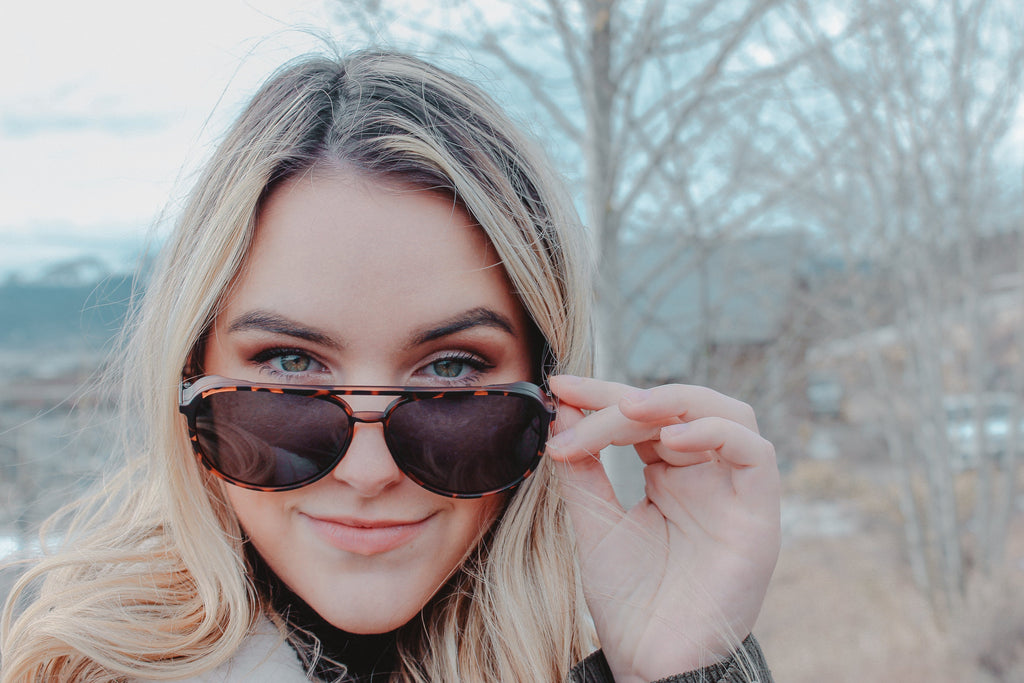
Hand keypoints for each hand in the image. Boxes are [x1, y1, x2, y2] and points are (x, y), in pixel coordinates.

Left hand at [545, 375, 779, 682]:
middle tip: (576, 399)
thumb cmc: (629, 602)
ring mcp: (735, 492)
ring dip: (674, 401)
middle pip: (679, 406)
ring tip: (625, 408)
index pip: (642, 416)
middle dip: (624, 396)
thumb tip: (562, 410)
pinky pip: (754, 453)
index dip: (601, 396)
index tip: (558, 386)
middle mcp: (706, 475)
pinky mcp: (759, 515)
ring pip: (726, 413)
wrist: (652, 663)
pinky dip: (715, 433)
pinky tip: (667, 441)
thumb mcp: (595, 523)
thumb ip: (582, 469)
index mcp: (669, 474)